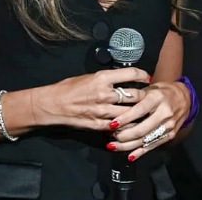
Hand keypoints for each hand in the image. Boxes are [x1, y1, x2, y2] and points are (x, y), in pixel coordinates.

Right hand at [31, 67, 150, 130]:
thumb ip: (107, 79)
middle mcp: (105, 93)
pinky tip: (130, 123)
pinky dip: (126, 124)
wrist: (52, 104)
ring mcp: (102, 111)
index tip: (147, 77)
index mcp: (102, 77)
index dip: (143, 75)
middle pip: (135, 95)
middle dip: (145, 96)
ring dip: (138, 112)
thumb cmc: (68, 88)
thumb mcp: (89, 76)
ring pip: (130, 112)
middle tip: (149, 96)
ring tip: (143, 111)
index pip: (131, 74)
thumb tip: (122, 79)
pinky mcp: (99, 124)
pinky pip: (119, 126)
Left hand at [105, 80, 190, 159]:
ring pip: (145, 140)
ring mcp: (168, 126)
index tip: (112, 124)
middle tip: (111, 137)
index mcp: (157, 98)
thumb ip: (136, 97)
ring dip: (128, 146)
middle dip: (124, 136)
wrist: (184, 98)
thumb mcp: (150, 88)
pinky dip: (140, 152)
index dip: (125, 119)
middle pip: (142, 129)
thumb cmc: (163, 92)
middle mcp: (164, 113)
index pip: (139, 110)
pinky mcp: (170, 135)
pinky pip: (153, 145)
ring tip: (113, 146)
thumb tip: (116, 106)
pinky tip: (130, 156)